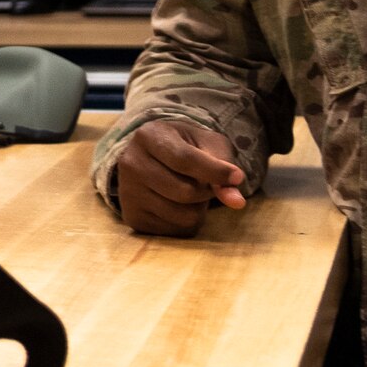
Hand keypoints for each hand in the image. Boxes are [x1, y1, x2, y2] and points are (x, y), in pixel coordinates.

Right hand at [114, 119, 245, 236]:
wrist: (152, 157)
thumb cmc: (184, 146)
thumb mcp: (205, 144)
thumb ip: (223, 165)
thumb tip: (236, 201)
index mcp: (148, 136)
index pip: (185, 159)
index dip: (215, 171)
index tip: (238, 177)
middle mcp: (130, 163)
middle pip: (185, 191)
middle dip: (206, 191)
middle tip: (204, 182)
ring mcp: (128, 192)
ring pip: (183, 215)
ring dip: (198, 208)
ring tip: (190, 192)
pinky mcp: (132, 216)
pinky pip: (175, 231)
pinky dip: (186, 221)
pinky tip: (178, 205)